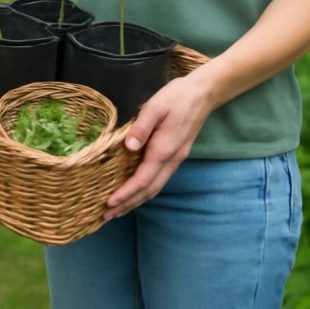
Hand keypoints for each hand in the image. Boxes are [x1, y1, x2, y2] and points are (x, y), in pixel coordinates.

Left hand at [104, 74, 214, 219]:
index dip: (126, 194)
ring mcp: (176, 159)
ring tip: (117, 210)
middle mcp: (171, 160)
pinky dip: (144, 190)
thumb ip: (142, 127)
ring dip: (136, 201)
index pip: (143, 179)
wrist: (202, 94)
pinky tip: (135, 192)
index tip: (110, 204)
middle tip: (107, 216)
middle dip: (128, 204)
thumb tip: (128, 146)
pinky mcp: (176, 155)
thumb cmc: (176, 97)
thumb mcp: (155, 106)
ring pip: (155, 187)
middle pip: (149, 190)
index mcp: (164, 149)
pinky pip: (159, 179)